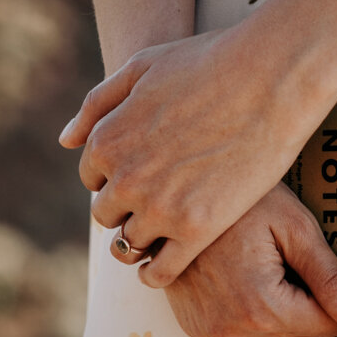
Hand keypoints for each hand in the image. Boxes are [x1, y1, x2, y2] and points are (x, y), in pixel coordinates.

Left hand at [60, 29, 332, 287]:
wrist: (270, 76)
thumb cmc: (207, 63)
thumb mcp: (141, 67)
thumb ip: (98, 105)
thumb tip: (66, 140)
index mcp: (106, 140)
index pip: (93, 177)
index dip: (117, 174)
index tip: (144, 172)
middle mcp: (124, 178)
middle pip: (108, 213)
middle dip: (127, 207)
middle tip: (159, 200)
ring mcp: (159, 207)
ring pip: (130, 244)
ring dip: (143, 238)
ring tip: (168, 230)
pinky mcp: (196, 230)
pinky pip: (160, 271)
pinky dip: (157, 273)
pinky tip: (168, 265)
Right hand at [160, 184, 336, 336]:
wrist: (177, 189)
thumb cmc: (237, 198)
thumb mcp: (294, 228)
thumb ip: (332, 280)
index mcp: (260, 307)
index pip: (327, 325)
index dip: (333, 294)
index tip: (322, 263)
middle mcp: (231, 328)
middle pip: (298, 331)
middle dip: (303, 297)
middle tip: (285, 251)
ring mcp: (209, 330)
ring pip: (271, 330)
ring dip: (276, 302)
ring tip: (259, 256)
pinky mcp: (195, 326)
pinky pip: (241, 326)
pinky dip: (249, 304)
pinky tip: (239, 268)